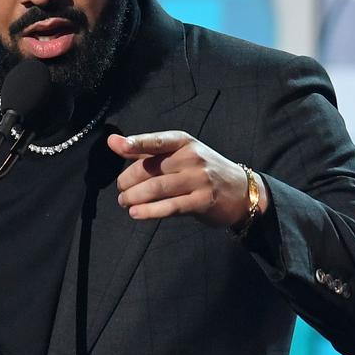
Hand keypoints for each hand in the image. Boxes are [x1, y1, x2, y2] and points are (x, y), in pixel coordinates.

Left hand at [108, 131, 267, 223]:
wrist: (241, 191)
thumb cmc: (202, 171)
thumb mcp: (179, 154)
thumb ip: (145, 150)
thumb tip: (113, 142)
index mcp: (183, 142)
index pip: (157, 141)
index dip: (136, 143)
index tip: (118, 145)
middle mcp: (191, 158)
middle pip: (151, 168)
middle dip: (128, 180)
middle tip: (120, 190)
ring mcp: (198, 179)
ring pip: (157, 188)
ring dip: (135, 197)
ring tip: (124, 202)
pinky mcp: (202, 201)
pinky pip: (170, 206)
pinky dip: (149, 211)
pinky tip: (136, 213)